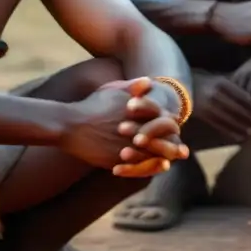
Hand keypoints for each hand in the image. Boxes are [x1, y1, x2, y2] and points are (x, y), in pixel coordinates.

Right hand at [61, 78, 186, 174]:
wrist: (69, 124)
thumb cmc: (92, 106)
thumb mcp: (113, 90)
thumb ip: (133, 86)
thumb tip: (150, 81)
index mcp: (141, 114)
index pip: (168, 123)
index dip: (173, 128)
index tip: (177, 131)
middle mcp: (137, 131)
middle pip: (164, 142)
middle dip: (173, 148)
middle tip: (182, 153)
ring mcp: (127, 147)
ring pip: (152, 157)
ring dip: (161, 159)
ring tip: (166, 163)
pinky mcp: (116, 160)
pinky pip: (136, 168)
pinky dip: (145, 169)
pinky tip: (147, 170)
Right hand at [192, 74, 250, 143]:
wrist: (177, 88)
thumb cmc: (202, 83)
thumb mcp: (217, 80)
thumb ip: (231, 89)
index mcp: (221, 83)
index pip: (241, 95)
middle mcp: (215, 95)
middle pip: (237, 108)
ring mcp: (208, 106)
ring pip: (229, 119)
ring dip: (243, 127)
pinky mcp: (203, 116)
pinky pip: (219, 126)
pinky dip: (231, 132)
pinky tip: (240, 136)